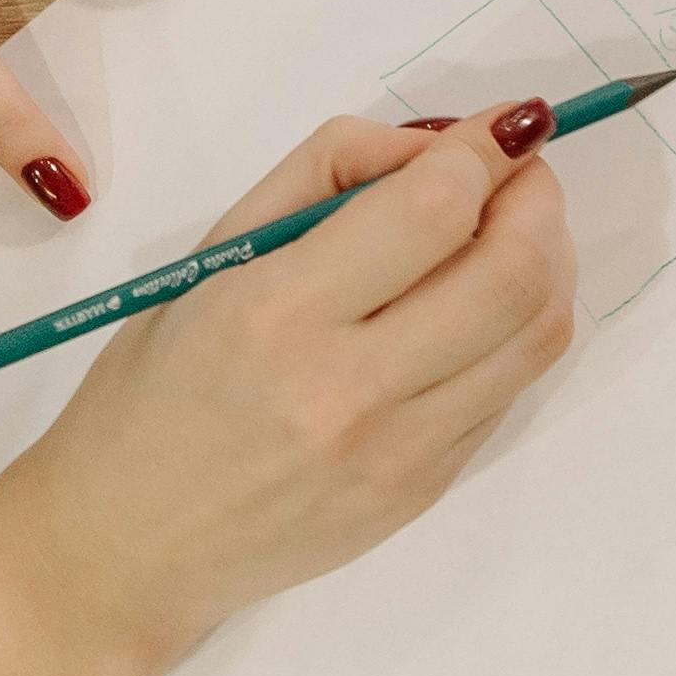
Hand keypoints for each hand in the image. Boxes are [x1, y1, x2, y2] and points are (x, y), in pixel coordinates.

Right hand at [0, 110, 579, 675]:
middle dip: (538, 200)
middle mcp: (350, 391)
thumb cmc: (150, 390)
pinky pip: (509, 391)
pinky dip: (514, 331)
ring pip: (537, 336)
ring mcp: (398, 455)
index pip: (433, 209)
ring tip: (511, 232)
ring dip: (549, 261)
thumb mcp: (210, 256)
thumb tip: (434, 145)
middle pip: (513, 273)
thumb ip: (326, 176)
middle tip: (518, 175)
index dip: (487, 150)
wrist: (126, 549)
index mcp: (277, 314)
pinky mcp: (424, 494)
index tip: (503, 126)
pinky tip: (473, 309)